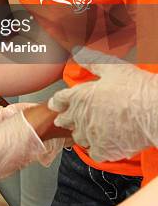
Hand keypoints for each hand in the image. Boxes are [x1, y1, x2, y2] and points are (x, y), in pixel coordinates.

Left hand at [48, 47, 157, 161]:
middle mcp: (82, 117)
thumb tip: (77, 53)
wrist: (154, 111)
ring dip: (81, 133)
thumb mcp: (111, 68)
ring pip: (78, 137)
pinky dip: (96, 149)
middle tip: (69, 118)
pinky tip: (102, 144)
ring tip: (88, 130)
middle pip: (65, 121)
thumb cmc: (135, 88)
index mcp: (80, 96)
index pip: (59, 100)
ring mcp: (92, 135)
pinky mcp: (105, 150)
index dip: (57, 101)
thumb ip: (91, 61)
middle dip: (66, 118)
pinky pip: (93, 153)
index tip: (56, 103)